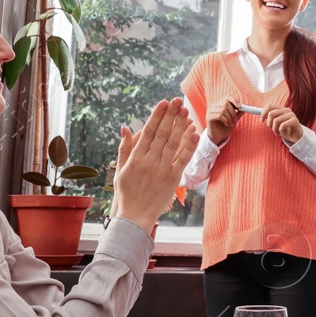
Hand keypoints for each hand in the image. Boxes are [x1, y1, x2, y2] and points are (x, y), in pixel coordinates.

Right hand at [111, 98, 198, 231]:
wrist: (135, 216)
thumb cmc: (126, 192)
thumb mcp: (120, 169)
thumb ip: (124, 148)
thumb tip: (125, 127)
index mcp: (136, 158)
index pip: (149, 132)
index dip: (157, 116)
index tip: (163, 102)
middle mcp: (150, 161)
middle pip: (163, 134)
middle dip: (171, 115)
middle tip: (178, 100)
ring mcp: (162, 169)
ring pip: (174, 143)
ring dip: (181, 126)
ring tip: (186, 111)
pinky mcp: (173, 178)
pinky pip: (183, 159)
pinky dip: (189, 146)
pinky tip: (195, 133)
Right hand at [205, 98, 239, 144]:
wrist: (219, 136)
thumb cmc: (225, 127)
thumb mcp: (234, 119)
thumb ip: (238, 113)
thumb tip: (246, 107)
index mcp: (220, 104)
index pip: (227, 97)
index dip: (234, 100)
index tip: (240, 107)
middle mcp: (214, 105)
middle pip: (225, 103)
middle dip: (233, 112)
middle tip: (236, 120)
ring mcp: (210, 111)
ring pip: (223, 110)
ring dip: (229, 118)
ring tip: (231, 124)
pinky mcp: (208, 117)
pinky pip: (219, 116)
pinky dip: (225, 120)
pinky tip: (227, 124)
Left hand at [263, 103, 302, 143]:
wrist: (295, 136)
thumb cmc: (284, 129)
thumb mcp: (275, 123)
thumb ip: (269, 118)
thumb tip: (259, 116)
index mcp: (281, 108)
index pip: (270, 106)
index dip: (263, 113)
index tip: (261, 121)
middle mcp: (286, 110)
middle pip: (271, 113)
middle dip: (269, 123)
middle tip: (272, 128)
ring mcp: (291, 114)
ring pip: (276, 120)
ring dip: (274, 129)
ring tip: (277, 132)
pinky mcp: (295, 120)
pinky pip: (283, 125)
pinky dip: (280, 130)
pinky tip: (282, 132)